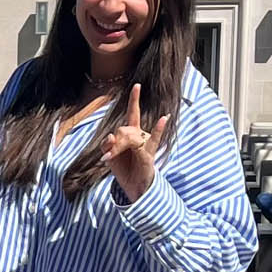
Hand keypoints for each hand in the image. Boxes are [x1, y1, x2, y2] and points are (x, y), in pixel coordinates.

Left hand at [100, 83, 170, 201]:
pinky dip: (159, 128)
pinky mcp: (149, 154)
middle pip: (123, 129)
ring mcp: (145, 144)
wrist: (132, 186)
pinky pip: (153, 140)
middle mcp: (140, 135)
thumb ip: (107, 144)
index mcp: (131, 133)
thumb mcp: (108, 155)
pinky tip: (164, 118)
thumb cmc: (122, 168)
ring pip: (128, 135)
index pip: (133, 113)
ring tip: (110, 159)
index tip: (137, 85)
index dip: (134, 100)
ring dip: (116, 147)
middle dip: (113, 142)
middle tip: (107, 156)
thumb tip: (111, 136)